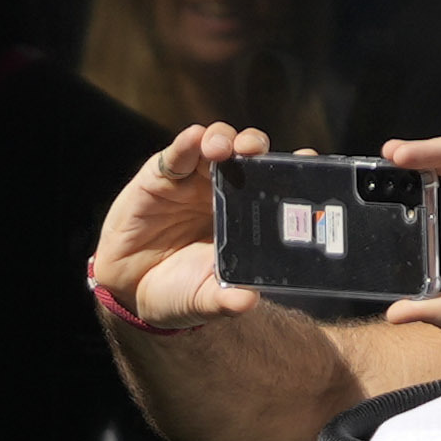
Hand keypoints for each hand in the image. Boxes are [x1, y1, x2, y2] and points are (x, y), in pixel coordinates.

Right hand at [91, 120, 274, 326]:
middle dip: (255, 146)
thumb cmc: (178, 291)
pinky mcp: (161, 176)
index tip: (308, 159)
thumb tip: (248, 301)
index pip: (275, 184)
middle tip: (256, 152)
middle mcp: (224, 190)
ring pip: (215, 145)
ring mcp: (193, 180)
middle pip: (247, 155)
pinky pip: (177, 154)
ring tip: (222, 148)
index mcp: (246, 216)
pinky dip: (187, 142)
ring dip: (222, 139)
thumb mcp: (205, 299)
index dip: (293, 167)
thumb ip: (226, 300)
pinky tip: (193, 139)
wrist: (132, 293)